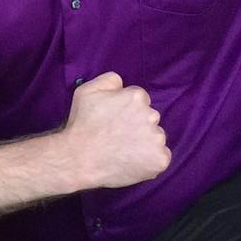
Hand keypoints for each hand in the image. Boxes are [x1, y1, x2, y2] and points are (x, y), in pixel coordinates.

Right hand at [60, 72, 169, 189]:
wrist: (80, 160)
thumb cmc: (82, 126)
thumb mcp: (87, 91)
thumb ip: (109, 80)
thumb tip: (122, 84)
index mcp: (136, 97)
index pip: (140, 99)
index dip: (126, 109)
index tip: (115, 119)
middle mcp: (151, 115)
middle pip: (150, 117)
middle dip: (137, 124)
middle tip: (118, 135)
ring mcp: (157, 139)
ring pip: (155, 137)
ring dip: (144, 141)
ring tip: (123, 150)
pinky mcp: (160, 159)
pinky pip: (161, 156)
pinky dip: (150, 159)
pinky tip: (132, 160)